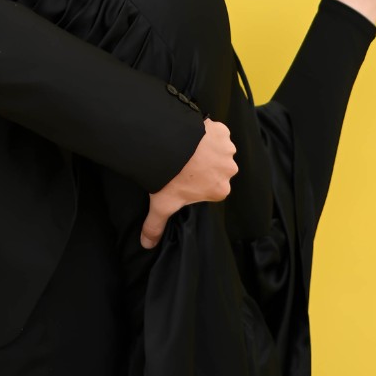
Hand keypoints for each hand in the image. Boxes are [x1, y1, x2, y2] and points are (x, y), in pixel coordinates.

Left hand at [139, 116, 237, 249]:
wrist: (167, 146)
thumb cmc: (168, 177)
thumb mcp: (161, 205)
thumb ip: (155, 227)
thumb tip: (147, 245)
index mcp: (219, 190)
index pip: (210, 187)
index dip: (196, 182)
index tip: (183, 177)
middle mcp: (228, 170)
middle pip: (216, 168)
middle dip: (202, 165)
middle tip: (181, 162)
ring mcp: (227, 149)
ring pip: (217, 149)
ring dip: (204, 148)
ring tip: (184, 147)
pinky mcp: (222, 131)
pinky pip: (215, 131)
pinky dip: (205, 131)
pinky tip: (189, 135)